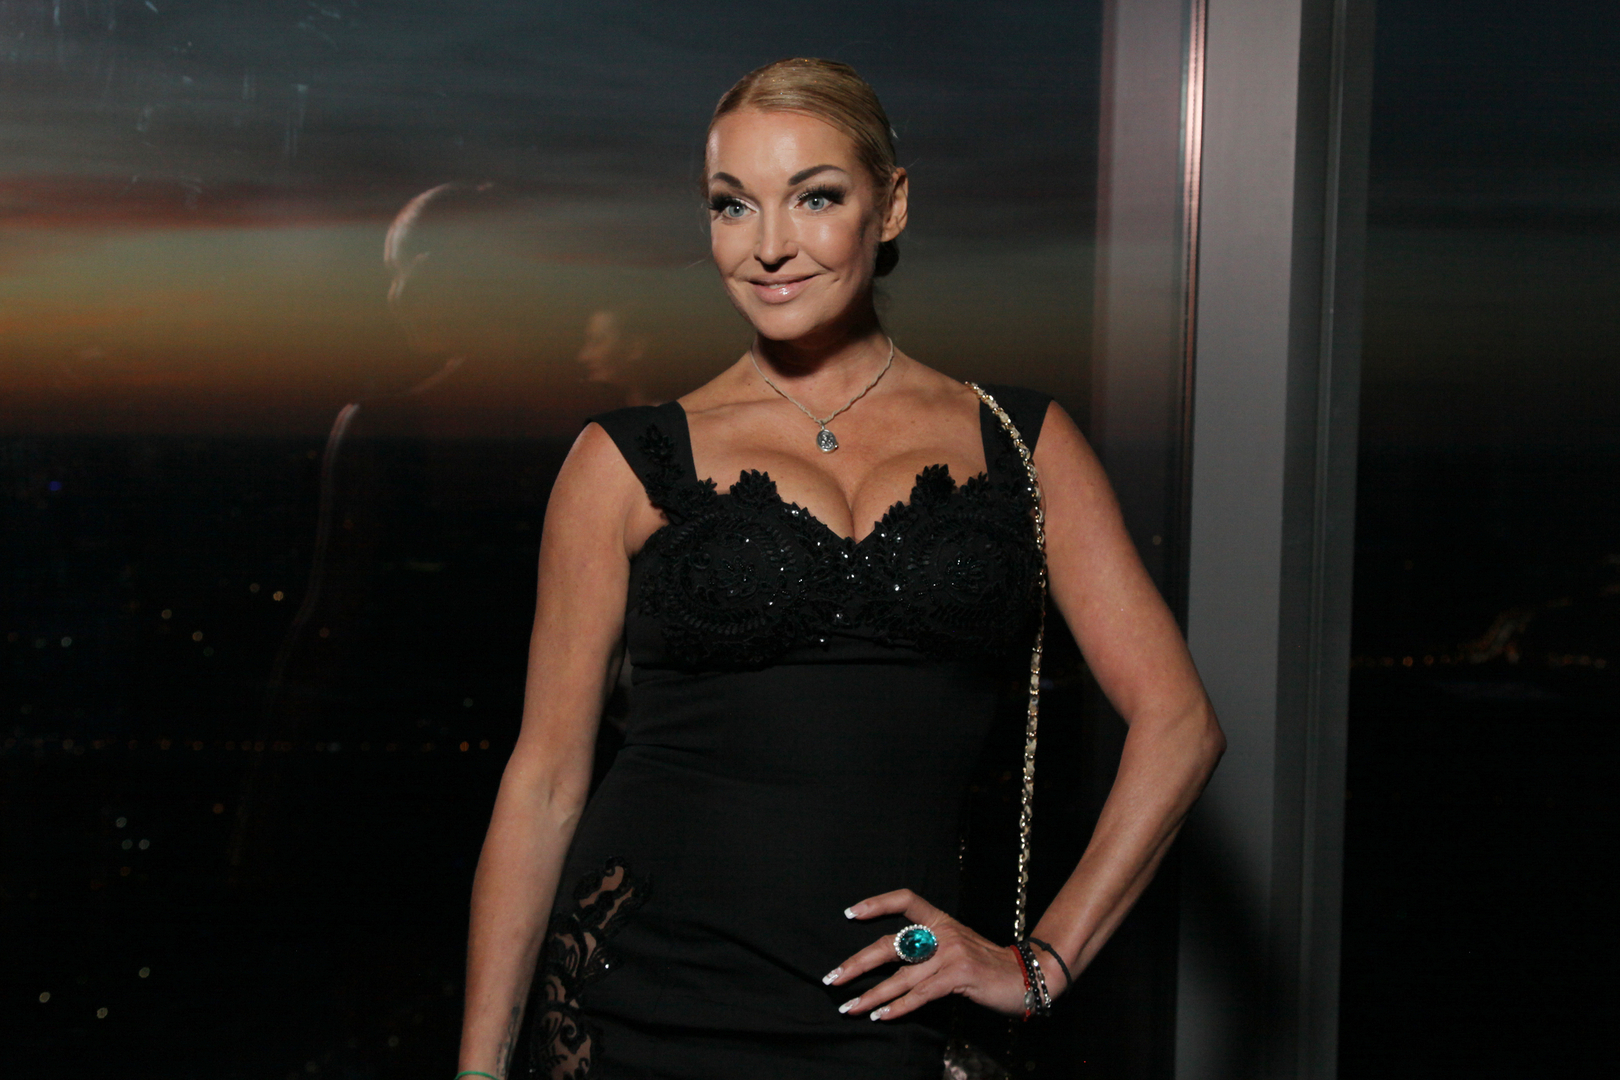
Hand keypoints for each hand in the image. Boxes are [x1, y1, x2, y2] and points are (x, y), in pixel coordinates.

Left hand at [823, 888, 1031, 1020]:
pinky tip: (880, 1015)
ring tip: (849, 1006)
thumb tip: (888, 963)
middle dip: (857, 964)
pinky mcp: (958, 976)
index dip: (877, 904)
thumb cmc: (986, 965)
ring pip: (900, 976)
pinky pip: (920, 994)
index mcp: (941, 921)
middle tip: (833, 977)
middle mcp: (943, 932)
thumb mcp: (956, 947)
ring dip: (871, 995)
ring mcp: (951, 954)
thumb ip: (927, 949)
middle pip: (890, 944)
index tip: (849, 914)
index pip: (905, 900)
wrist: (1025, 977)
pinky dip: (897, 1007)